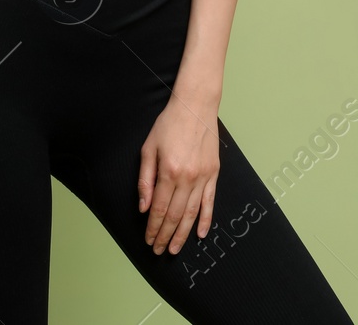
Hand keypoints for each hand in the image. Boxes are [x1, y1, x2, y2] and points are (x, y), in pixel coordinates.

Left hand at [138, 96, 220, 254]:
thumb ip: (145, 180)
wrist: (195, 106)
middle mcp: (187, 177)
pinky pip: (209, 202)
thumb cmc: (169, 124)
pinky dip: (205, 220)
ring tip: (175, 249)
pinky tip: (200, 234)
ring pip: (191, 213)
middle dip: (165, 236)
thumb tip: (144, 207)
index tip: (148, 240)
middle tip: (159, 251)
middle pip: (174, 215)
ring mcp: (203, 176)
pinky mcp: (214, 173)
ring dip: (182, 234)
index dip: (153, 228)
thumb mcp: (148, 148)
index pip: (158, 208)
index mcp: (168, 171)